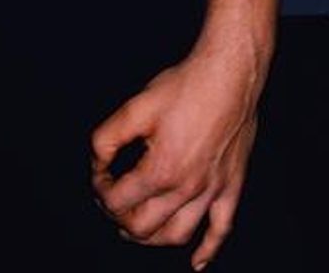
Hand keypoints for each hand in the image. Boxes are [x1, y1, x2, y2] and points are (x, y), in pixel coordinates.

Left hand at [90, 46, 260, 268]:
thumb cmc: (187, 86)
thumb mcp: (136, 105)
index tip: (100, 174)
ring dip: (151, 239)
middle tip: (113, 200)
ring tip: (137, 229)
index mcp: (161, 170)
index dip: (100, 189)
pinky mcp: (232, 186)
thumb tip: (97, 160)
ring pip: (177, 235)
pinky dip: (208, 251)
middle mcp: (187, 188)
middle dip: (119, 217)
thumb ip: (107, 136)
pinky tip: (197, 263)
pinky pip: (221, 230)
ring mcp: (212, 190)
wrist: (230, 74)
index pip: (118, 200)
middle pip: (142, 226)